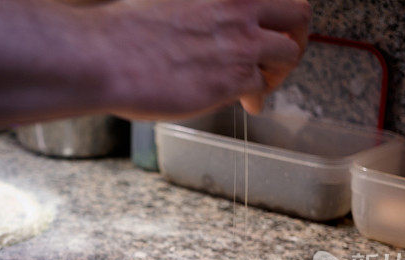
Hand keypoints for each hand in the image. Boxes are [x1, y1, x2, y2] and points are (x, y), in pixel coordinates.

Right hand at [94, 0, 310, 118]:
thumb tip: (206, 28)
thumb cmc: (124, 31)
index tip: (270, 24)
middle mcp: (238, 7)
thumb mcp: (169, 2)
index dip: (277, 10)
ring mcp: (239, 43)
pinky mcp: (233, 78)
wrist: (107, 58)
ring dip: (279, 69)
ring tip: (263, 84)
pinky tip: (247, 105)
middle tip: (281, 53)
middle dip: (294, 35)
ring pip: (288, 52)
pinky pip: (263, 87)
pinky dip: (258, 98)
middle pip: (298, 13)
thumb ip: (200, 10)